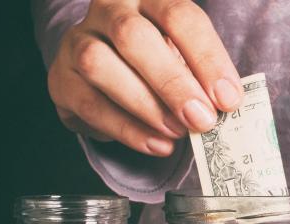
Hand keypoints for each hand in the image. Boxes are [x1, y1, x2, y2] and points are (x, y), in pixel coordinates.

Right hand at [47, 0, 240, 155]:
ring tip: (177, 133)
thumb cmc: (161, 63)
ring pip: (100, 65)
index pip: (179, 16)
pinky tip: (157, 144)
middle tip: (202, 119)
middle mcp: (109, 11)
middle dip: (172, 83)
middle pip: (134, 37)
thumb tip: (224, 106)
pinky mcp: (61, 79)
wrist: (110, 75)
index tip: (229, 98)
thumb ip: (202, 77)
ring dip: (145, 106)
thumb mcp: (186, 58)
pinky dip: (126, 129)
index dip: (207, 58)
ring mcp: (78, 41)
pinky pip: (89, 103)